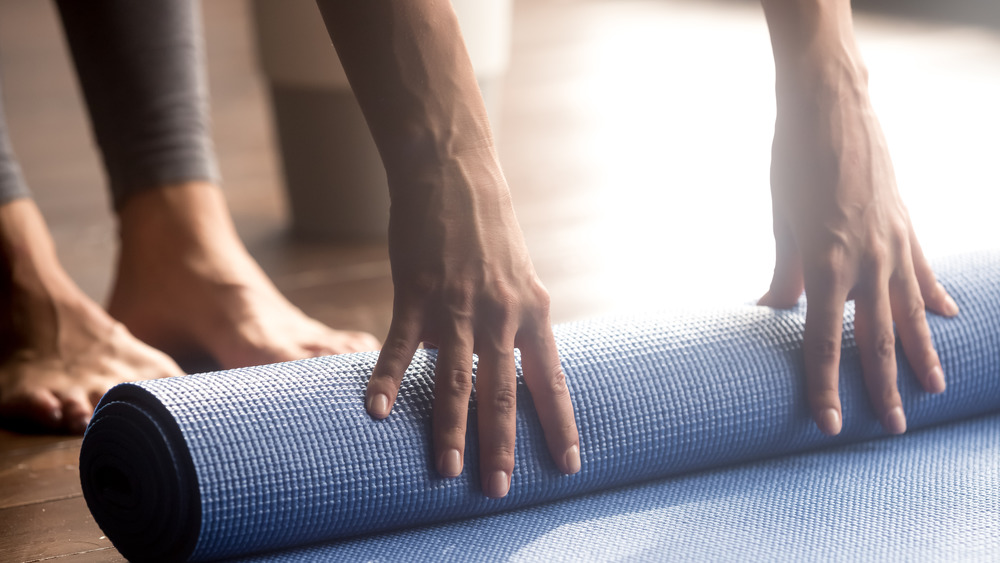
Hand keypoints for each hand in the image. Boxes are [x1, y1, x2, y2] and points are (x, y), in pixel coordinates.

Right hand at [365, 156, 580, 497]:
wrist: (454, 173)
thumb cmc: (487, 227)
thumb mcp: (518, 275)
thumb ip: (517, 321)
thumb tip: (509, 364)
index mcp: (534, 311)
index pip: (551, 381)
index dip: (560, 425)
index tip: (570, 464)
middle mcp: (501, 314)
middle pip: (503, 393)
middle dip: (503, 446)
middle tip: (500, 489)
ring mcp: (457, 306)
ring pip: (457, 380)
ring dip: (452, 429)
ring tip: (449, 470)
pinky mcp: (417, 293)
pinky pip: (402, 348)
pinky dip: (389, 381)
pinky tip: (378, 413)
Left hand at [758, 66, 958, 435]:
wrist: (830, 106)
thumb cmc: (794, 162)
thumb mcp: (781, 222)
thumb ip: (785, 273)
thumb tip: (767, 309)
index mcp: (825, 264)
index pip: (822, 343)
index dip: (825, 388)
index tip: (831, 425)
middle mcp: (866, 261)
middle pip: (875, 339)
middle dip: (883, 388)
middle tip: (893, 429)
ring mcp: (894, 243)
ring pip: (910, 312)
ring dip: (921, 354)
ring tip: (935, 389)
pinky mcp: (907, 224)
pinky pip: (923, 271)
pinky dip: (933, 297)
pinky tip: (946, 318)